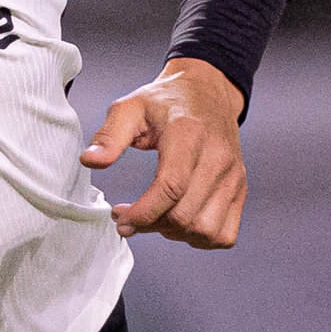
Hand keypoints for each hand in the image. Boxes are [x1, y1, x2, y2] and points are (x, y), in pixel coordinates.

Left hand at [81, 57, 246, 245]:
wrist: (207, 92)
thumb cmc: (164, 102)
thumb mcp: (129, 108)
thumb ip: (109, 135)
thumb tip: (89, 161)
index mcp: (189, 134)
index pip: (171, 187)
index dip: (142, 212)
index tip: (119, 216)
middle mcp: (218, 156)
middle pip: (185, 214)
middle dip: (150, 225)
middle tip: (127, 217)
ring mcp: (233, 175)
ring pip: (205, 230)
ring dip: (173, 234)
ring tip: (154, 218)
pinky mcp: (240, 188)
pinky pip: (224, 234)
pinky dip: (199, 239)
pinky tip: (178, 223)